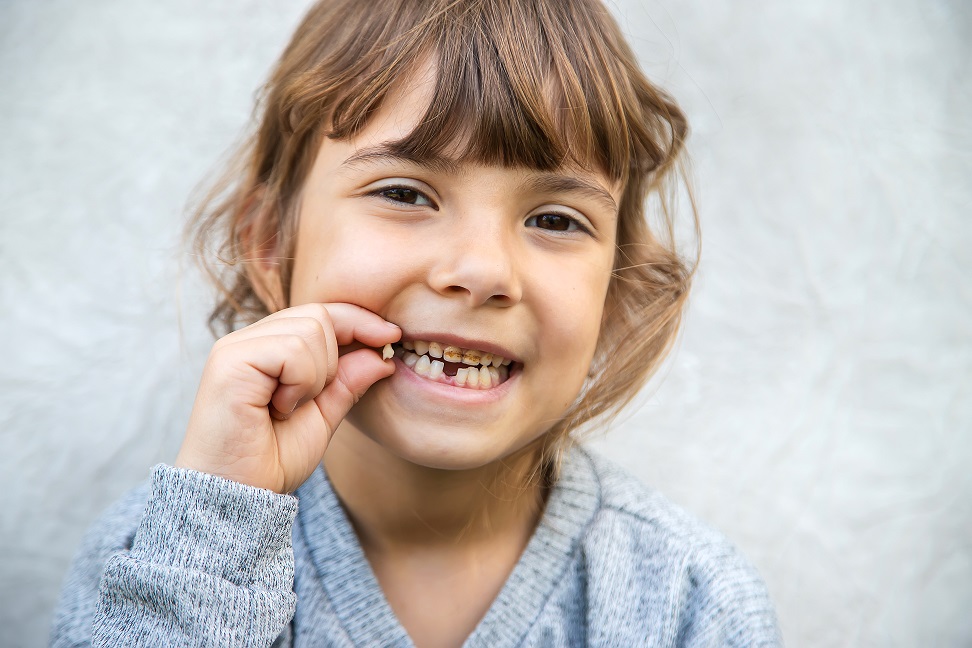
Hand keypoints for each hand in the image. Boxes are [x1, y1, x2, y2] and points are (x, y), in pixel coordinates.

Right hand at [175, 303, 399, 492]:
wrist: (238, 498)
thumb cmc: (271, 461)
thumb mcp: (323, 417)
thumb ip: (348, 383)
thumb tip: (383, 355)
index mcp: (268, 347)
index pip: (322, 313)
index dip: (360, 321)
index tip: (392, 337)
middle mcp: (248, 339)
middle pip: (320, 315)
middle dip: (333, 361)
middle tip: (307, 401)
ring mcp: (235, 347)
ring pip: (310, 329)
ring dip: (315, 377)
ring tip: (288, 408)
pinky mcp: (229, 360)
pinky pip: (292, 350)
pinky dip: (299, 383)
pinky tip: (278, 409)